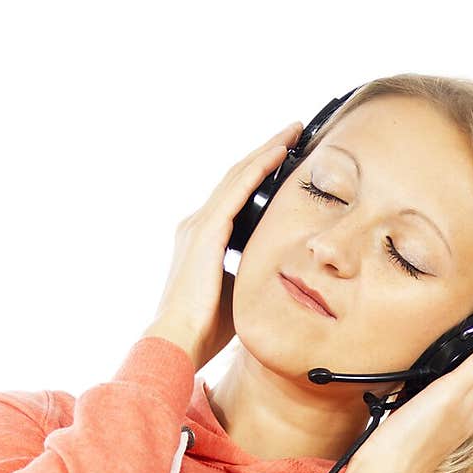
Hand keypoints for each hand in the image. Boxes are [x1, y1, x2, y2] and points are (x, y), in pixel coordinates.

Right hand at [143, 120, 303, 370]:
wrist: (179, 340)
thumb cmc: (205, 329)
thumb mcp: (236, 294)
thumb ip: (251, 274)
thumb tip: (277, 273)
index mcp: (202, 241)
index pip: (234, 198)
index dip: (258, 176)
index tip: (282, 161)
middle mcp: (197, 226)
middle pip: (236, 178)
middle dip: (264, 154)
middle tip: (293, 133)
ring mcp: (200, 225)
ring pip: (238, 176)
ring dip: (267, 151)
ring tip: (293, 132)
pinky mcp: (207, 230)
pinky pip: (238, 189)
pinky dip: (259, 168)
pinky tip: (279, 153)